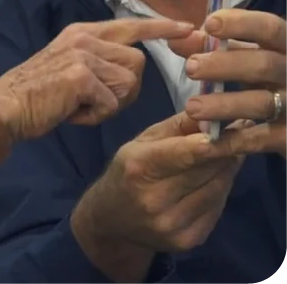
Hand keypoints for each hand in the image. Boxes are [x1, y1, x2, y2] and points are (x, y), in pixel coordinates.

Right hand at [0, 17, 194, 140]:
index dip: (161, 27)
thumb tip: (131, 69)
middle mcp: (85, 38)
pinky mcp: (81, 75)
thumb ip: (98, 59)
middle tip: (96, 101)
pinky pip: (110, 103)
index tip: (188, 27)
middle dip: (125, 90)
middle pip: (137, 63)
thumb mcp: (69, 63)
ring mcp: (83, 54)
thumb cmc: (38, 93)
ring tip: (80, 106)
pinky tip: (73, 113)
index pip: (130, 25)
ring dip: (109, 105)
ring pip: (127, 85)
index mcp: (83, 32)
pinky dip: (95, 116)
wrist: (6, 105)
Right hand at [71, 111, 248, 283]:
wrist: (113, 222)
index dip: (209, 143)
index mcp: (138, 167)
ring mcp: (173, 223)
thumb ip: (175, 127)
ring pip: (216, 190)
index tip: (232, 129)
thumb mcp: (141, 142)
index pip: (181, 154)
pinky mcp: (189, 240)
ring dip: (227, 170)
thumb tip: (210, 114)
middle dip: (225, 151)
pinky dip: (221, 190)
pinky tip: (216, 180)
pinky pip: (217, 208)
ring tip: (230, 155)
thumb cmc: (127, 172)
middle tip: (240, 134)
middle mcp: (155, 198)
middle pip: (205, 171)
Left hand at [171, 9, 286, 157]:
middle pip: (265, 65)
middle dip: (225, 65)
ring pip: (263, 103)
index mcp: (285, 46)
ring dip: (224, 104)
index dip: (242, 24)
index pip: (271, 27)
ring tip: (192, 107)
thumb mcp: (243, 57)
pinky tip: (209, 138)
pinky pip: (263, 138)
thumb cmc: (263, 77)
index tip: (210, 24)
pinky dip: (234, 139)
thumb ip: (212, 47)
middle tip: (191, 68)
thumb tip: (175, 39)